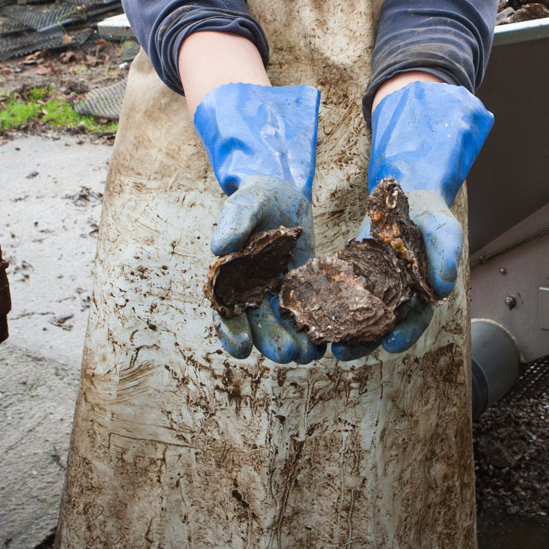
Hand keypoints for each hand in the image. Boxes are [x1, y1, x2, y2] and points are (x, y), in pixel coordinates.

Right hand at [194, 83, 324, 363]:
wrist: (286, 193)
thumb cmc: (259, 197)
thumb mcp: (247, 202)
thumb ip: (234, 221)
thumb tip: (218, 247)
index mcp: (232, 279)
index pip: (227, 311)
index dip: (232, 331)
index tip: (240, 346)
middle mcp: (254, 293)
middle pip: (260, 325)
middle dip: (271, 342)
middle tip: (286, 355)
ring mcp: (281, 294)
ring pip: (286, 326)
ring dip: (296, 342)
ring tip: (309, 354)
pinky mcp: (306, 290)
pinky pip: (310, 313)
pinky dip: (318, 327)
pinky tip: (330, 339)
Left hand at [335, 81, 492, 360]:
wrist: (403, 194)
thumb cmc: (429, 215)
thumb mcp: (444, 228)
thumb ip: (447, 254)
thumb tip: (443, 288)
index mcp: (420, 294)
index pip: (414, 320)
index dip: (405, 334)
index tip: (392, 344)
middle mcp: (394, 298)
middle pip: (378, 328)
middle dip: (362, 343)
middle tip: (342, 354)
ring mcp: (370, 288)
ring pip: (354, 317)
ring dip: (337, 331)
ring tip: (320, 342)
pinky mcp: (349, 274)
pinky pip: (335, 293)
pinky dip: (322, 303)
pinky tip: (305, 309)